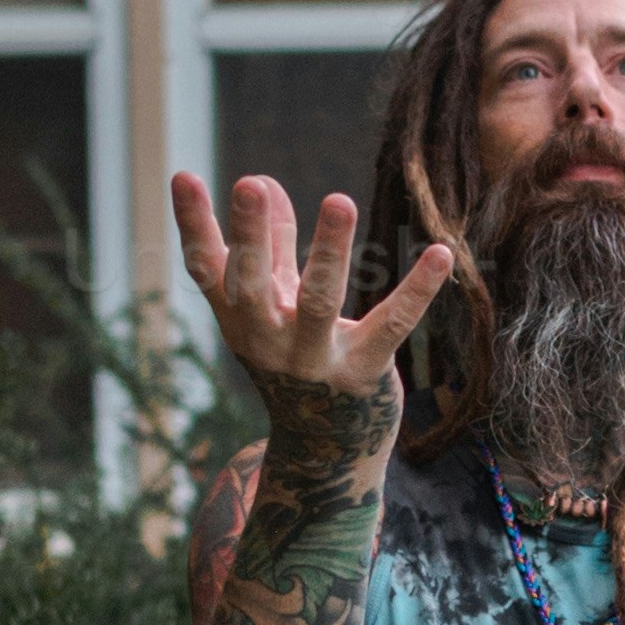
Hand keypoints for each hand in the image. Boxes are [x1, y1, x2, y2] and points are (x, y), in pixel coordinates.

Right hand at [170, 170, 452, 429]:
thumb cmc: (297, 357)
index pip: (207, 267)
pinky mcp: (362, 372)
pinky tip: (441, 254)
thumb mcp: (276, 302)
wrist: (326, 450)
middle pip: (251, 285)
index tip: (182, 174)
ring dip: (328, 252)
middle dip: (250, 236)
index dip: (193, 223)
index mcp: (239, 318)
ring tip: (339, 200)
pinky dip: (418, 290)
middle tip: (249, 183)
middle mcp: (267, 341)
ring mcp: (313, 360)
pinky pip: (391, 325)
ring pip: (318, 303)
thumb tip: (263, 180)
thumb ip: (270, 244)